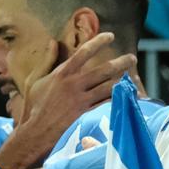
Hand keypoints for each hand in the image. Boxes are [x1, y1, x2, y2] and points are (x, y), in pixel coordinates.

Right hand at [0, 33, 136, 168]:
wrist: (35, 132)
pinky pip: (107, 104)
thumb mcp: (34, 80)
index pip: (84, 52)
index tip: (111, 36)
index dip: (99, 41)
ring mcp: (81, 100)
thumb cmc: (33, 107)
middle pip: (103, 69)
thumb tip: (52, 42)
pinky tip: (128, 97)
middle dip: (121, 62)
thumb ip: (46, 60)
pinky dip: (118, 99)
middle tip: (132, 58)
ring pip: (109, 87)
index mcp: (62, 73)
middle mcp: (74, 84)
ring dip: (124, 81)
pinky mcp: (86, 114)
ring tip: (135, 79)